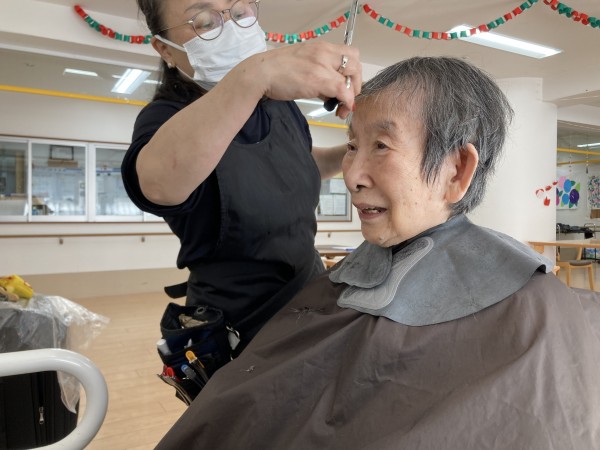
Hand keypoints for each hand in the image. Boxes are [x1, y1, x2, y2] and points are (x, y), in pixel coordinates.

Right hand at [242, 41, 361, 118]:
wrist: (260, 74)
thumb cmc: (276, 71)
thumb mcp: (302, 64)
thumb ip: (318, 72)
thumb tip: (330, 91)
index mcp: (320, 47)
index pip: (350, 54)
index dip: (353, 72)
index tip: (348, 86)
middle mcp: (324, 52)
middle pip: (356, 64)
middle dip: (356, 84)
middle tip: (347, 97)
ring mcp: (322, 65)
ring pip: (352, 78)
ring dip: (352, 94)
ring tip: (342, 106)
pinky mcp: (318, 79)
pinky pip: (343, 91)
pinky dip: (347, 102)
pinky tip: (340, 110)